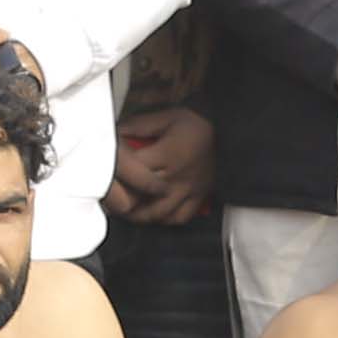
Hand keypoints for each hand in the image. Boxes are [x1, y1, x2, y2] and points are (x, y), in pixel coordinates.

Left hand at [106, 108, 214, 224]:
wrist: (229, 131)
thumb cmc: (197, 123)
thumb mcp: (166, 117)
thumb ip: (139, 126)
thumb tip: (115, 132)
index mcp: (167, 154)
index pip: (134, 170)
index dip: (117, 172)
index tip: (108, 171)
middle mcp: (177, 176)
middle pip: (142, 195)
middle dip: (122, 198)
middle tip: (108, 197)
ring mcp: (188, 190)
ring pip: (158, 213)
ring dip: (139, 216)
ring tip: (127, 212)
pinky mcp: (199, 197)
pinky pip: (180, 217)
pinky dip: (164, 220)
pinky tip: (154, 216)